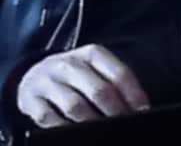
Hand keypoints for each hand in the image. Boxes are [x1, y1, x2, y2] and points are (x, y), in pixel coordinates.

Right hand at [17, 45, 148, 127]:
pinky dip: (64, 127)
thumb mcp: (95, 69)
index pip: (119, 74)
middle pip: (99, 91)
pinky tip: (76, 132)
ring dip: (93, 122)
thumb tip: (139, 107)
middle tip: (125, 124)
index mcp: (92, 54)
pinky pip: (49, 117)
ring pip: (75, 106)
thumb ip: (114, 82)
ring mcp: (47, 81)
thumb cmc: (75, 76)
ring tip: (104, 132)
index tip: (142, 111)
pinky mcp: (30, 99)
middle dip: (116, 112)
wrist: (33, 74)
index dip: (134, 95)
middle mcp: (69, 64)